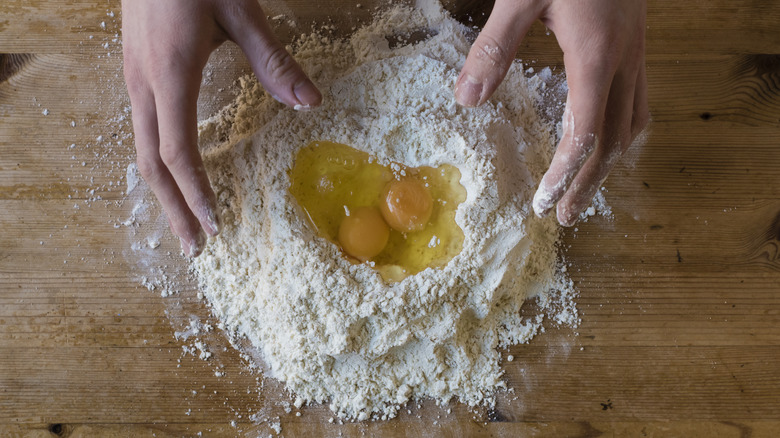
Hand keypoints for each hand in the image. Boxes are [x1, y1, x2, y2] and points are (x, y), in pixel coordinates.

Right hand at [122, 0, 320, 255]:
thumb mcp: (240, 11)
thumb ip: (274, 61)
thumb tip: (310, 104)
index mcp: (169, 74)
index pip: (177, 151)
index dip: (196, 193)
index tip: (216, 227)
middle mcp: (143, 84)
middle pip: (151, 164)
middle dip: (172, 210)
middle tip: (195, 250)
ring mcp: (134, 78)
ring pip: (142, 149)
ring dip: (164, 192)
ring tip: (185, 223)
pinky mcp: (137, 71)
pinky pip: (143, 130)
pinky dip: (160, 165)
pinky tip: (176, 175)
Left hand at [454, 0, 648, 225]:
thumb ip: (494, 49)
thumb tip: (466, 100)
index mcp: (596, 54)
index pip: (585, 132)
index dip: (567, 173)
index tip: (544, 201)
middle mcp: (624, 62)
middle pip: (612, 141)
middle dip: (588, 183)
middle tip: (564, 217)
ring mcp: (636, 55)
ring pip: (632, 124)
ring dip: (609, 164)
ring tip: (585, 193)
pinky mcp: (636, 47)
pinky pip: (638, 102)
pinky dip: (622, 132)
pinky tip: (608, 142)